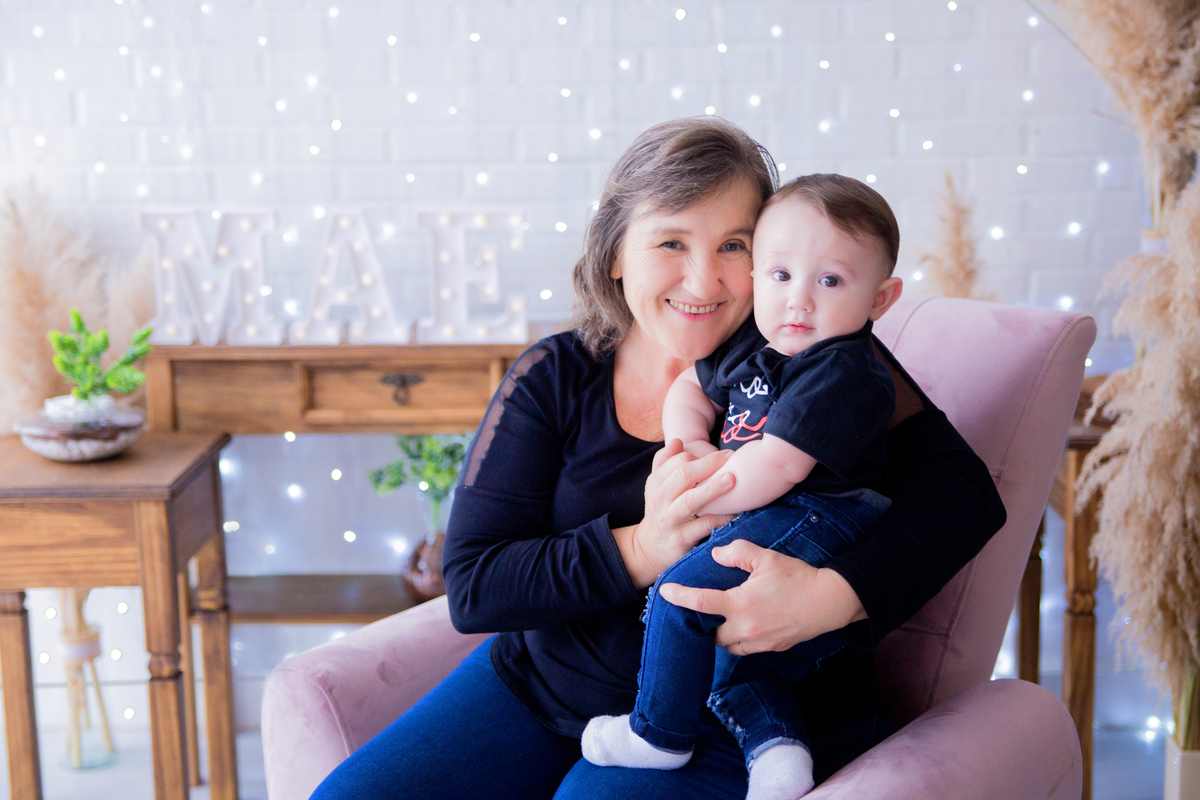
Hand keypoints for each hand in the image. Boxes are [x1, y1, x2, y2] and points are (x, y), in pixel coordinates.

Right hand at [614, 439, 736, 589]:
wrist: (649, 549)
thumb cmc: (660, 511)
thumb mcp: (656, 487)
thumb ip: (665, 462)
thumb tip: (678, 441)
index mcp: (656, 483)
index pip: (677, 461)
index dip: (700, 456)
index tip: (723, 455)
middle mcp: (661, 499)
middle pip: (683, 475)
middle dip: (709, 464)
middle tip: (731, 458)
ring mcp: (671, 520)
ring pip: (691, 500)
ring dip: (713, 488)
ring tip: (732, 479)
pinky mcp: (682, 538)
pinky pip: (704, 526)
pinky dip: (721, 517)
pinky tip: (735, 511)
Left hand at [657, 539, 865, 653]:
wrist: (831, 601)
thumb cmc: (798, 577)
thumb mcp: (766, 558)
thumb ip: (737, 553)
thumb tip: (716, 555)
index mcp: (741, 605)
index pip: (700, 603)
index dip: (679, 597)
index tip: (664, 592)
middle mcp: (746, 628)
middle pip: (711, 634)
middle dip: (704, 625)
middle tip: (701, 610)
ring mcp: (760, 642)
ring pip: (728, 646)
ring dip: (722, 635)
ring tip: (722, 619)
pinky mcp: (772, 648)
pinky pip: (747, 649)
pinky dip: (740, 640)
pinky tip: (745, 625)